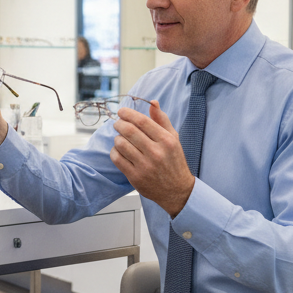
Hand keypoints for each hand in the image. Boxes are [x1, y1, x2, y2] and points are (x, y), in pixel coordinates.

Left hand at [110, 101, 195, 216]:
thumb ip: (162, 120)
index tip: (121, 112)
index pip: (142, 121)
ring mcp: (145, 166)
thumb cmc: (174, 161)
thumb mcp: (173, 138)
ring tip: (121, 138)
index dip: (128, 114)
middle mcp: (156, 152)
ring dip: (117, 138)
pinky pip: (117, 158)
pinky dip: (115, 151)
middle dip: (119, 124)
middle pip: (129, 130)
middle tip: (118, 123)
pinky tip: (120, 150)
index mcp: (166, 140)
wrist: (177, 190)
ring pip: (120, 144)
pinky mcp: (135, 177)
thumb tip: (152, 102)